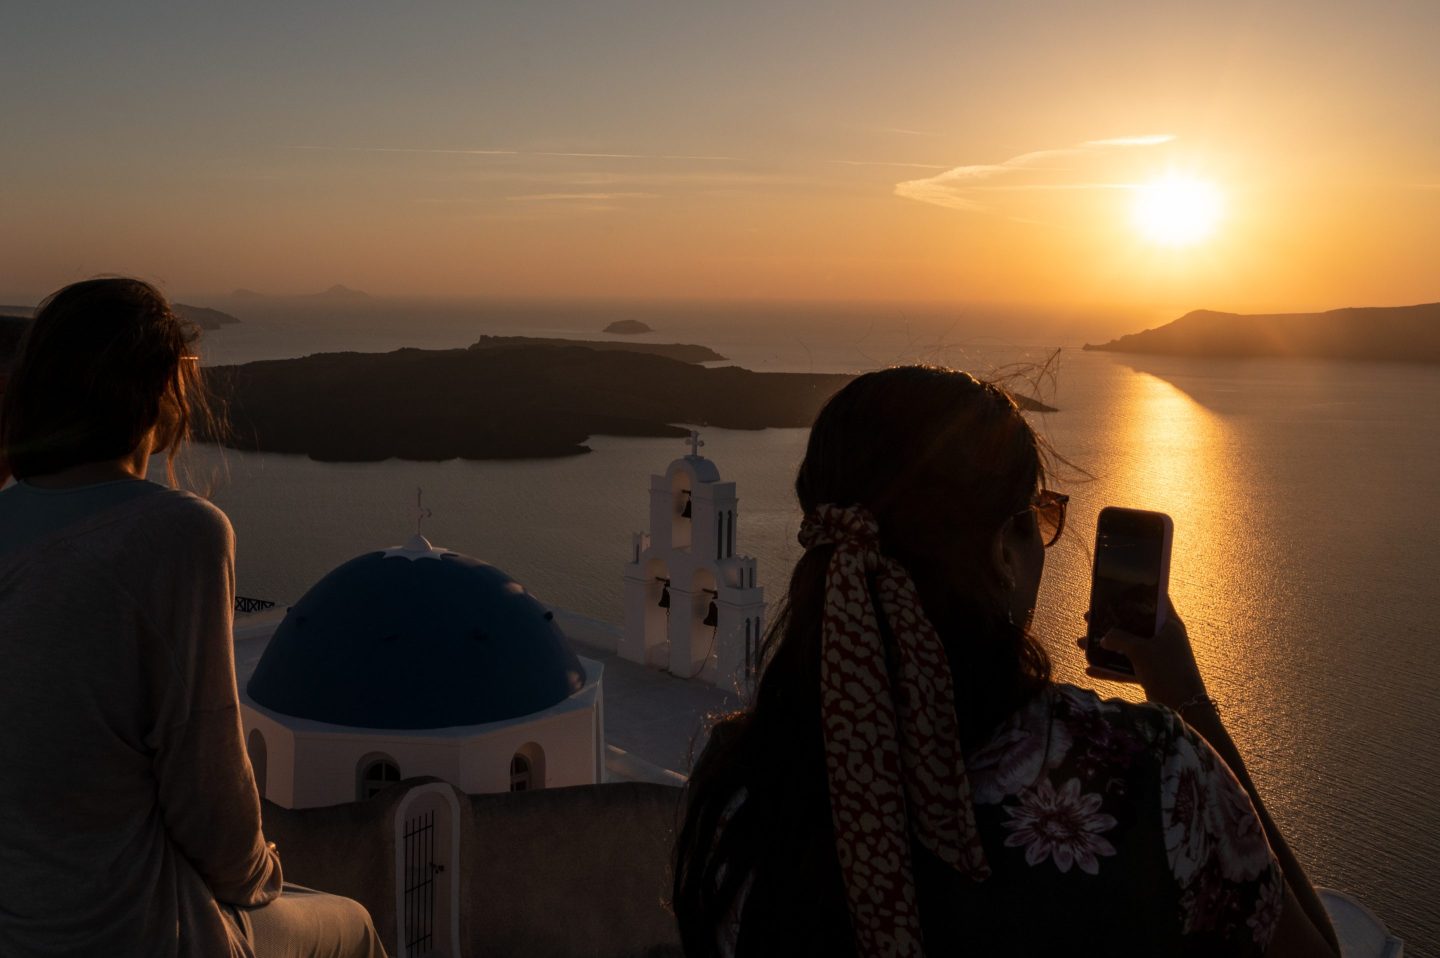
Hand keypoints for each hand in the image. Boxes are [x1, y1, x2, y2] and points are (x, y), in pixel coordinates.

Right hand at [1077, 598, 1207, 709]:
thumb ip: (1119, 639)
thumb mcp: (1140, 650)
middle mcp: (1163, 637)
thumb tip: (1104, 638)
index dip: (1134, 594)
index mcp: (1169, 624)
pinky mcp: (1152, 674)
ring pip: (1127, 647)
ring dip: (1105, 647)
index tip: (1114, 591)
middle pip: (1133, 625)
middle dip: (1110, 623)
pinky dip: (1110, 669)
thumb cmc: (1167, 670)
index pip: (1153, 601)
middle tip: (1090, 618)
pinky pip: (1127, 667)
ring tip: (1081, 643)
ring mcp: (1157, 656)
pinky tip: (1090, 669)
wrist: (1185, 707)